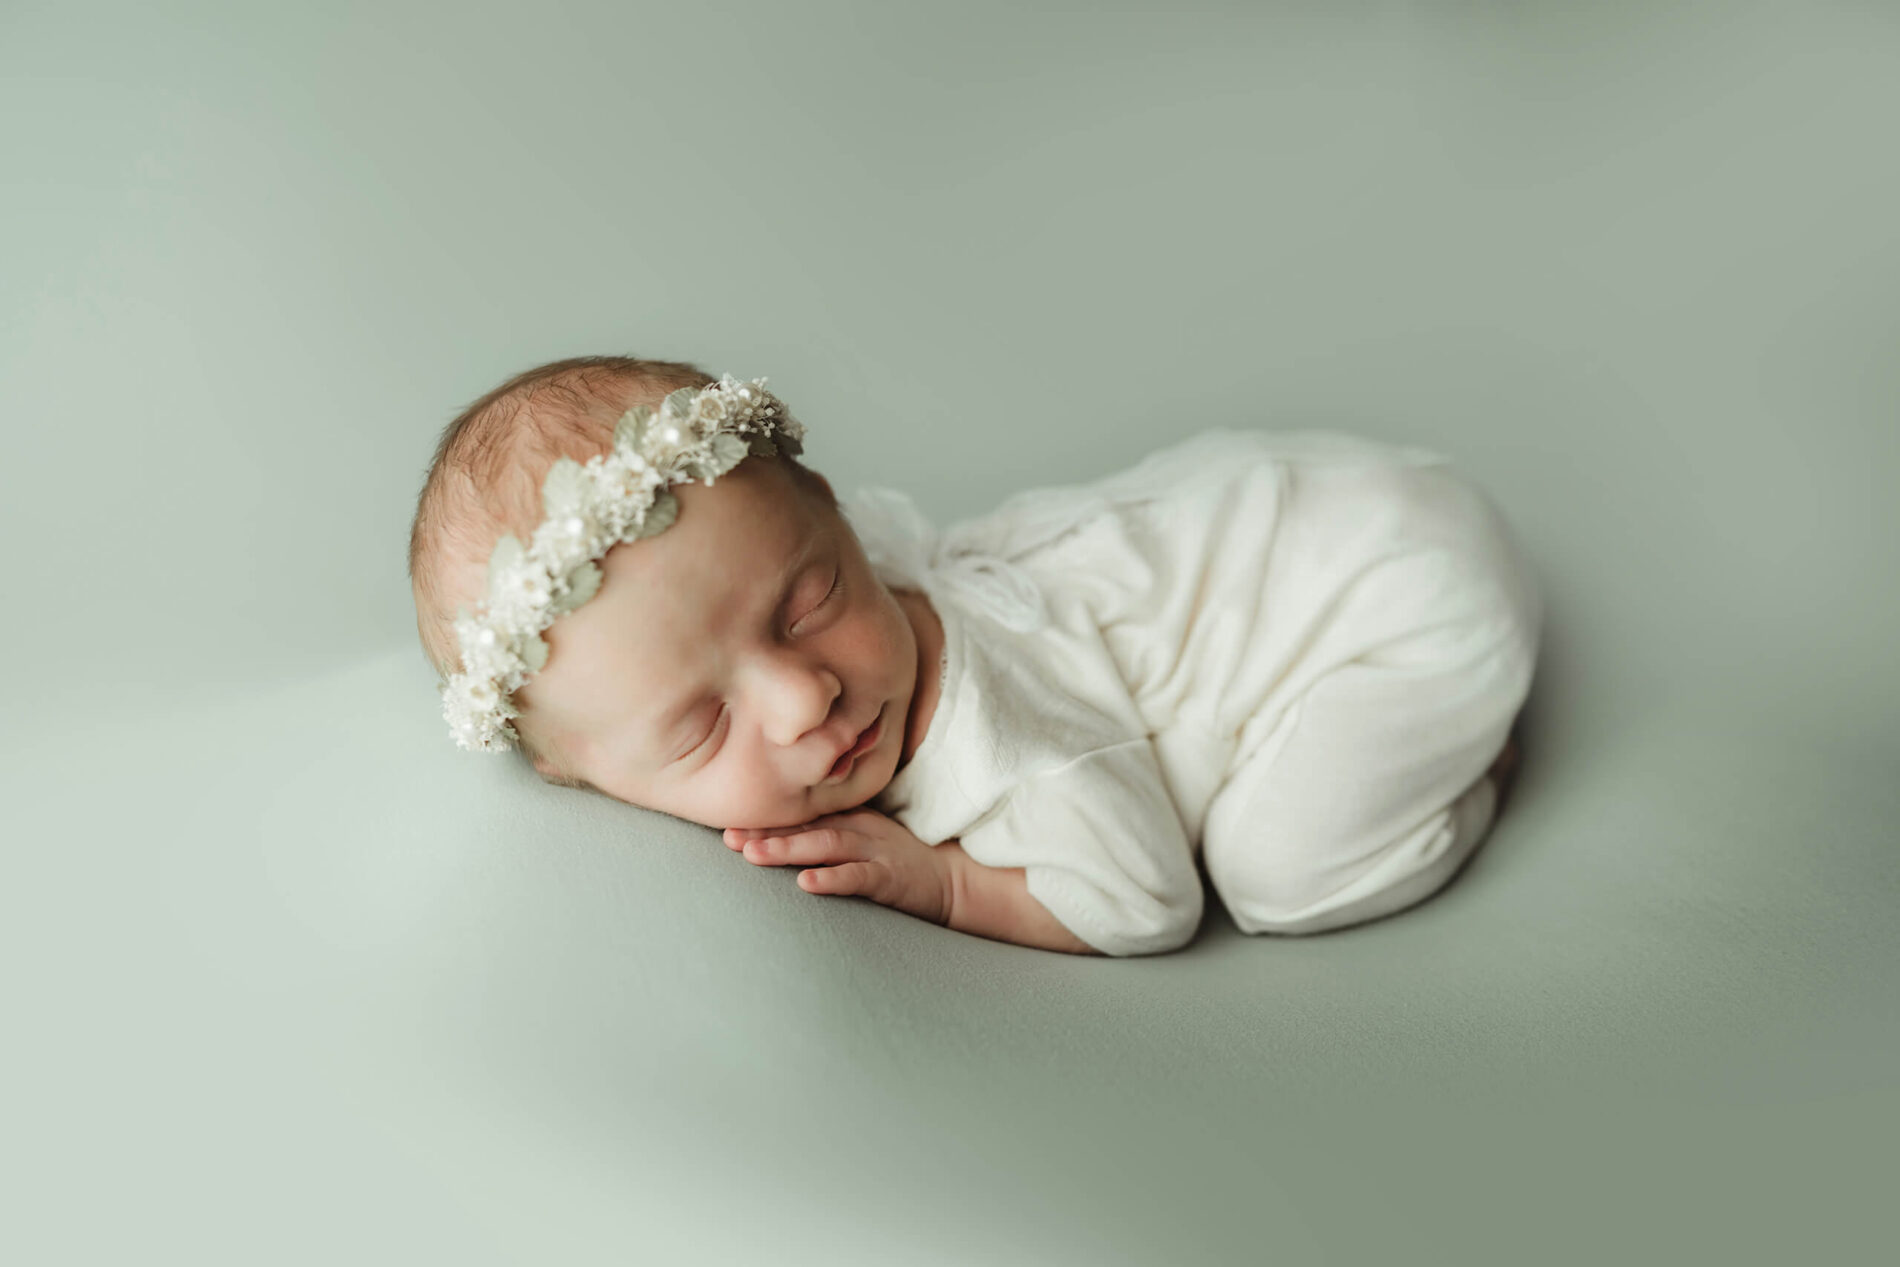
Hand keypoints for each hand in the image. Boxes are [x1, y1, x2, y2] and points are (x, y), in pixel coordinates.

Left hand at [724, 807, 953, 927]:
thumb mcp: (865, 840)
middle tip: (729, 837)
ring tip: (753, 854)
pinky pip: (858, 877)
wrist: (953, 882)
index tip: (728, 823)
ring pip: (826, 844)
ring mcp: (875, 851)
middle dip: (766, 831)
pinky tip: (806, 883)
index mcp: (850, 819)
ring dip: (788, 848)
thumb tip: (781, 839)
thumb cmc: (901, 864)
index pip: (803, 814)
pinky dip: (832, 878)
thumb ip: (830, 833)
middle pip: (807, 825)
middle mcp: (859, 829)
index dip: (766, 819)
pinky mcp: (891, 878)